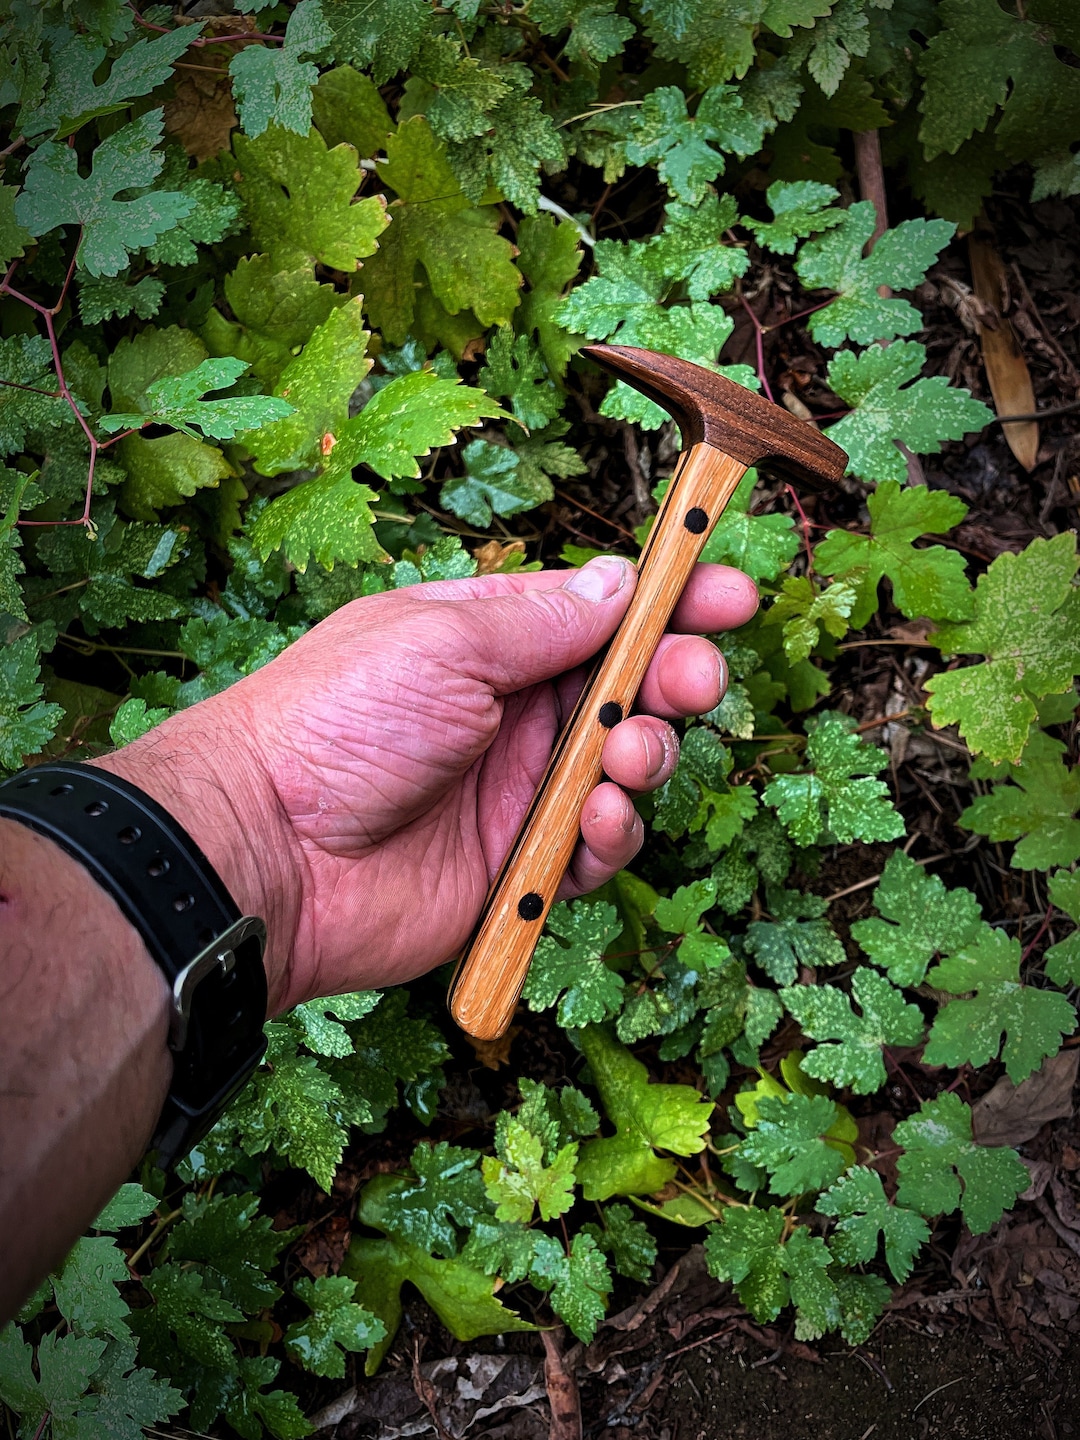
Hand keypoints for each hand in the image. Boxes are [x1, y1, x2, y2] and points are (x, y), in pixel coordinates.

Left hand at [97, 558, 756, 1011]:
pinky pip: (597, 848)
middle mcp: (514, 712)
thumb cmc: (336, 722)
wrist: (269, 850)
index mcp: (491, 642)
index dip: (672, 603)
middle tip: (696, 679)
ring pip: (628, 768)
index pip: (602, 613)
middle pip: (631, 687)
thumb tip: (621, 581)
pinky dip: (610, 834)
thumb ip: (543, 620)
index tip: (733, 596)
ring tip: (625, 756)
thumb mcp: (442, 640)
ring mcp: (518, 790)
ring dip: (647, 756)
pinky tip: (591, 822)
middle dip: (678, 677)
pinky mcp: (518, 865)